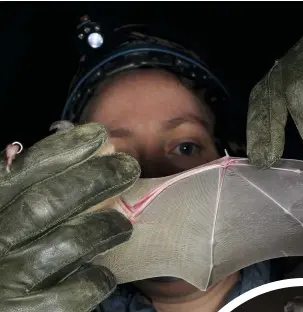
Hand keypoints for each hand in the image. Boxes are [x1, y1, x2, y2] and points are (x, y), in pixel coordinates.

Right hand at [0, 123, 139, 311]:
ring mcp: (7, 280)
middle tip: (128, 167)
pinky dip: (94, 280)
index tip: (98, 135)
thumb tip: (60, 150)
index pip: (24, 174)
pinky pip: (72, 294)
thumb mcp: (4, 216)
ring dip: (103, 228)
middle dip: (94, 180)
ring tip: (124, 226)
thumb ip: (22, 192)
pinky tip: (103, 275)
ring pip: (66, 243)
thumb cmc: (3, 255)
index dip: (63, 151)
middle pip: (47, 203)